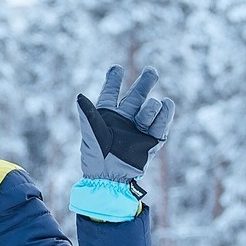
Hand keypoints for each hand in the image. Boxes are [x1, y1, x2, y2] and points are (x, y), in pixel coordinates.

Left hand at [76, 66, 173, 183]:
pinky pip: (161, 124)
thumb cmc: (96, 155)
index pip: (110, 93)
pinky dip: (165, 113)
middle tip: (152, 71)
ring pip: (150, 108)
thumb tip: (79, 96)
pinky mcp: (152, 140)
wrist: (110, 177)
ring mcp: (139, 129)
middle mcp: (124, 119)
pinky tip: (167, 103)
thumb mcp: (91, 132)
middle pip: (136, 96)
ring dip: (150, 106)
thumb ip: (87, 113)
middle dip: (144, 83)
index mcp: (107, 115)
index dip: (113, 80)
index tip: (116, 68)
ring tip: (149, 108)